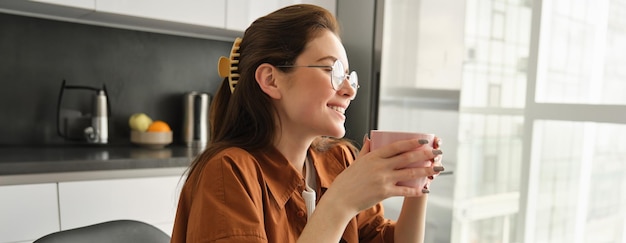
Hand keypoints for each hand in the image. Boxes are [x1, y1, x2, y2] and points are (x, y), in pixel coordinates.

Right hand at [324, 135, 440, 214]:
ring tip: (437, 168)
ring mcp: (383, 179)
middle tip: (437, 152)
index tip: (424, 140)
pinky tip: (426, 189)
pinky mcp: (384, 192)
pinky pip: (405, 191)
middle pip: (407, 158)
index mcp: (373, 156)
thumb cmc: (347, 181)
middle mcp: (380, 166)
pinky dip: (417, 190)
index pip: (397, 146)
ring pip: (410, 173)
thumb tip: (370, 138)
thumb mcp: (356, 162)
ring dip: (426, 170)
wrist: (340, 199)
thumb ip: (366, 150)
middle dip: (425, 154)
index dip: (411, 142)